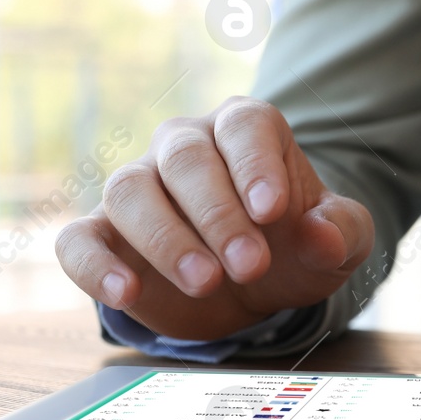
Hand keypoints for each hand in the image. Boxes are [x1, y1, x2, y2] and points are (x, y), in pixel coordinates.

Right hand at [56, 97, 373, 340]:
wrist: (257, 285)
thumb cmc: (296, 246)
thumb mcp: (339, 242)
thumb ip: (342, 232)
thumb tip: (322, 235)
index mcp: (244, 130)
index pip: (243, 127)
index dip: (255, 165)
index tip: (272, 212)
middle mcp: (185, 146)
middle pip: (185, 158)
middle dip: (217, 214)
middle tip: (250, 265)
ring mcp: (139, 186)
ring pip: (130, 191)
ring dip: (165, 237)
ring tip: (204, 282)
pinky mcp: (104, 236)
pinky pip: (78, 239)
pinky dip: (94, 265)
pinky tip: (125, 292)